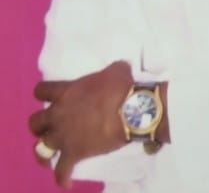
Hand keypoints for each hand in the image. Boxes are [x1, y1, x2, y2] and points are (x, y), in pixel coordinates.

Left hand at [29, 61, 132, 187]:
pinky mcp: (74, 153)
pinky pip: (61, 171)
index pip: (41, 91)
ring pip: (40, 148)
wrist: (132, 111)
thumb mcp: (117, 69)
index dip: (44, 93)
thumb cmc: (122, 88)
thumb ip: (110, 70)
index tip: (52, 97)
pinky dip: (63, 177)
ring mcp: (63, 136)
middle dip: (41, 124)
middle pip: (35, 122)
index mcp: (65, 92)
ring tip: (50, 154)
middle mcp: (58, 115)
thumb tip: (121, 69)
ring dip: (44, 151)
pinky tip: (66, 182)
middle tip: (53, 124)